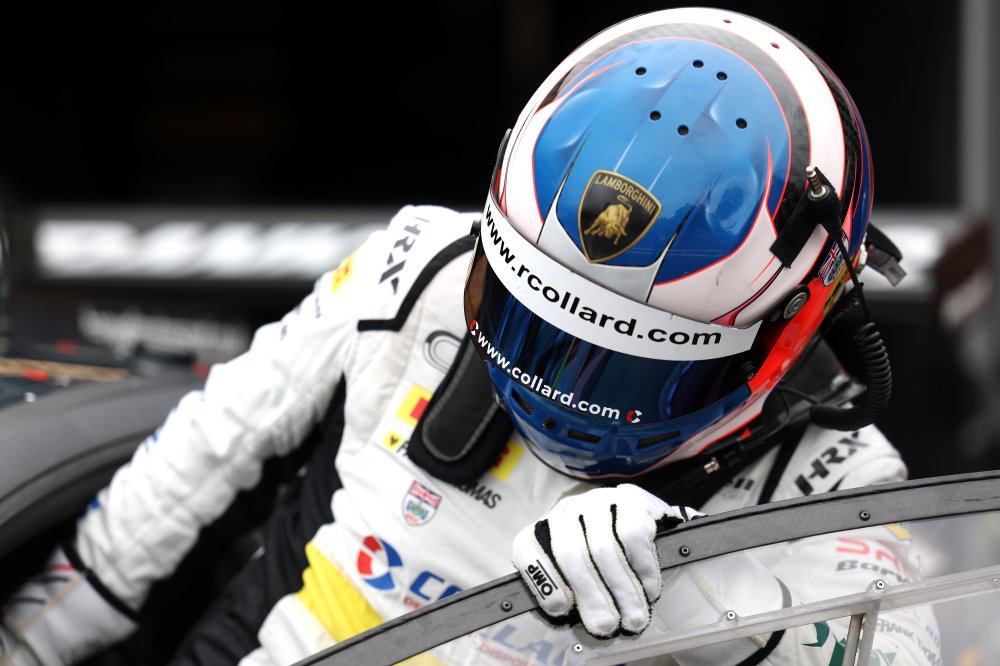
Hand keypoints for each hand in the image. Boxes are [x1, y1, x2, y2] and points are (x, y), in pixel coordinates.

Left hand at [512, 483, 698, 637]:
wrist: (641, 520)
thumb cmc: (605, 559)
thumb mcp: (580, 573)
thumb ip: (571, 593)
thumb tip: (575, 621)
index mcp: (544, 530)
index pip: (527, 549)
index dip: (542, 580)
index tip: (560, 609)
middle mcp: (566, 511)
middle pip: (571, 554)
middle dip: (590, 596)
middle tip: (605, 627)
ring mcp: (596, 501)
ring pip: (605, 548)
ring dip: (622, 590)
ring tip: (633, 618)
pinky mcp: (628, 497)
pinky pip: (634, 534)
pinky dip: (643, 568)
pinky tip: (649, 589)